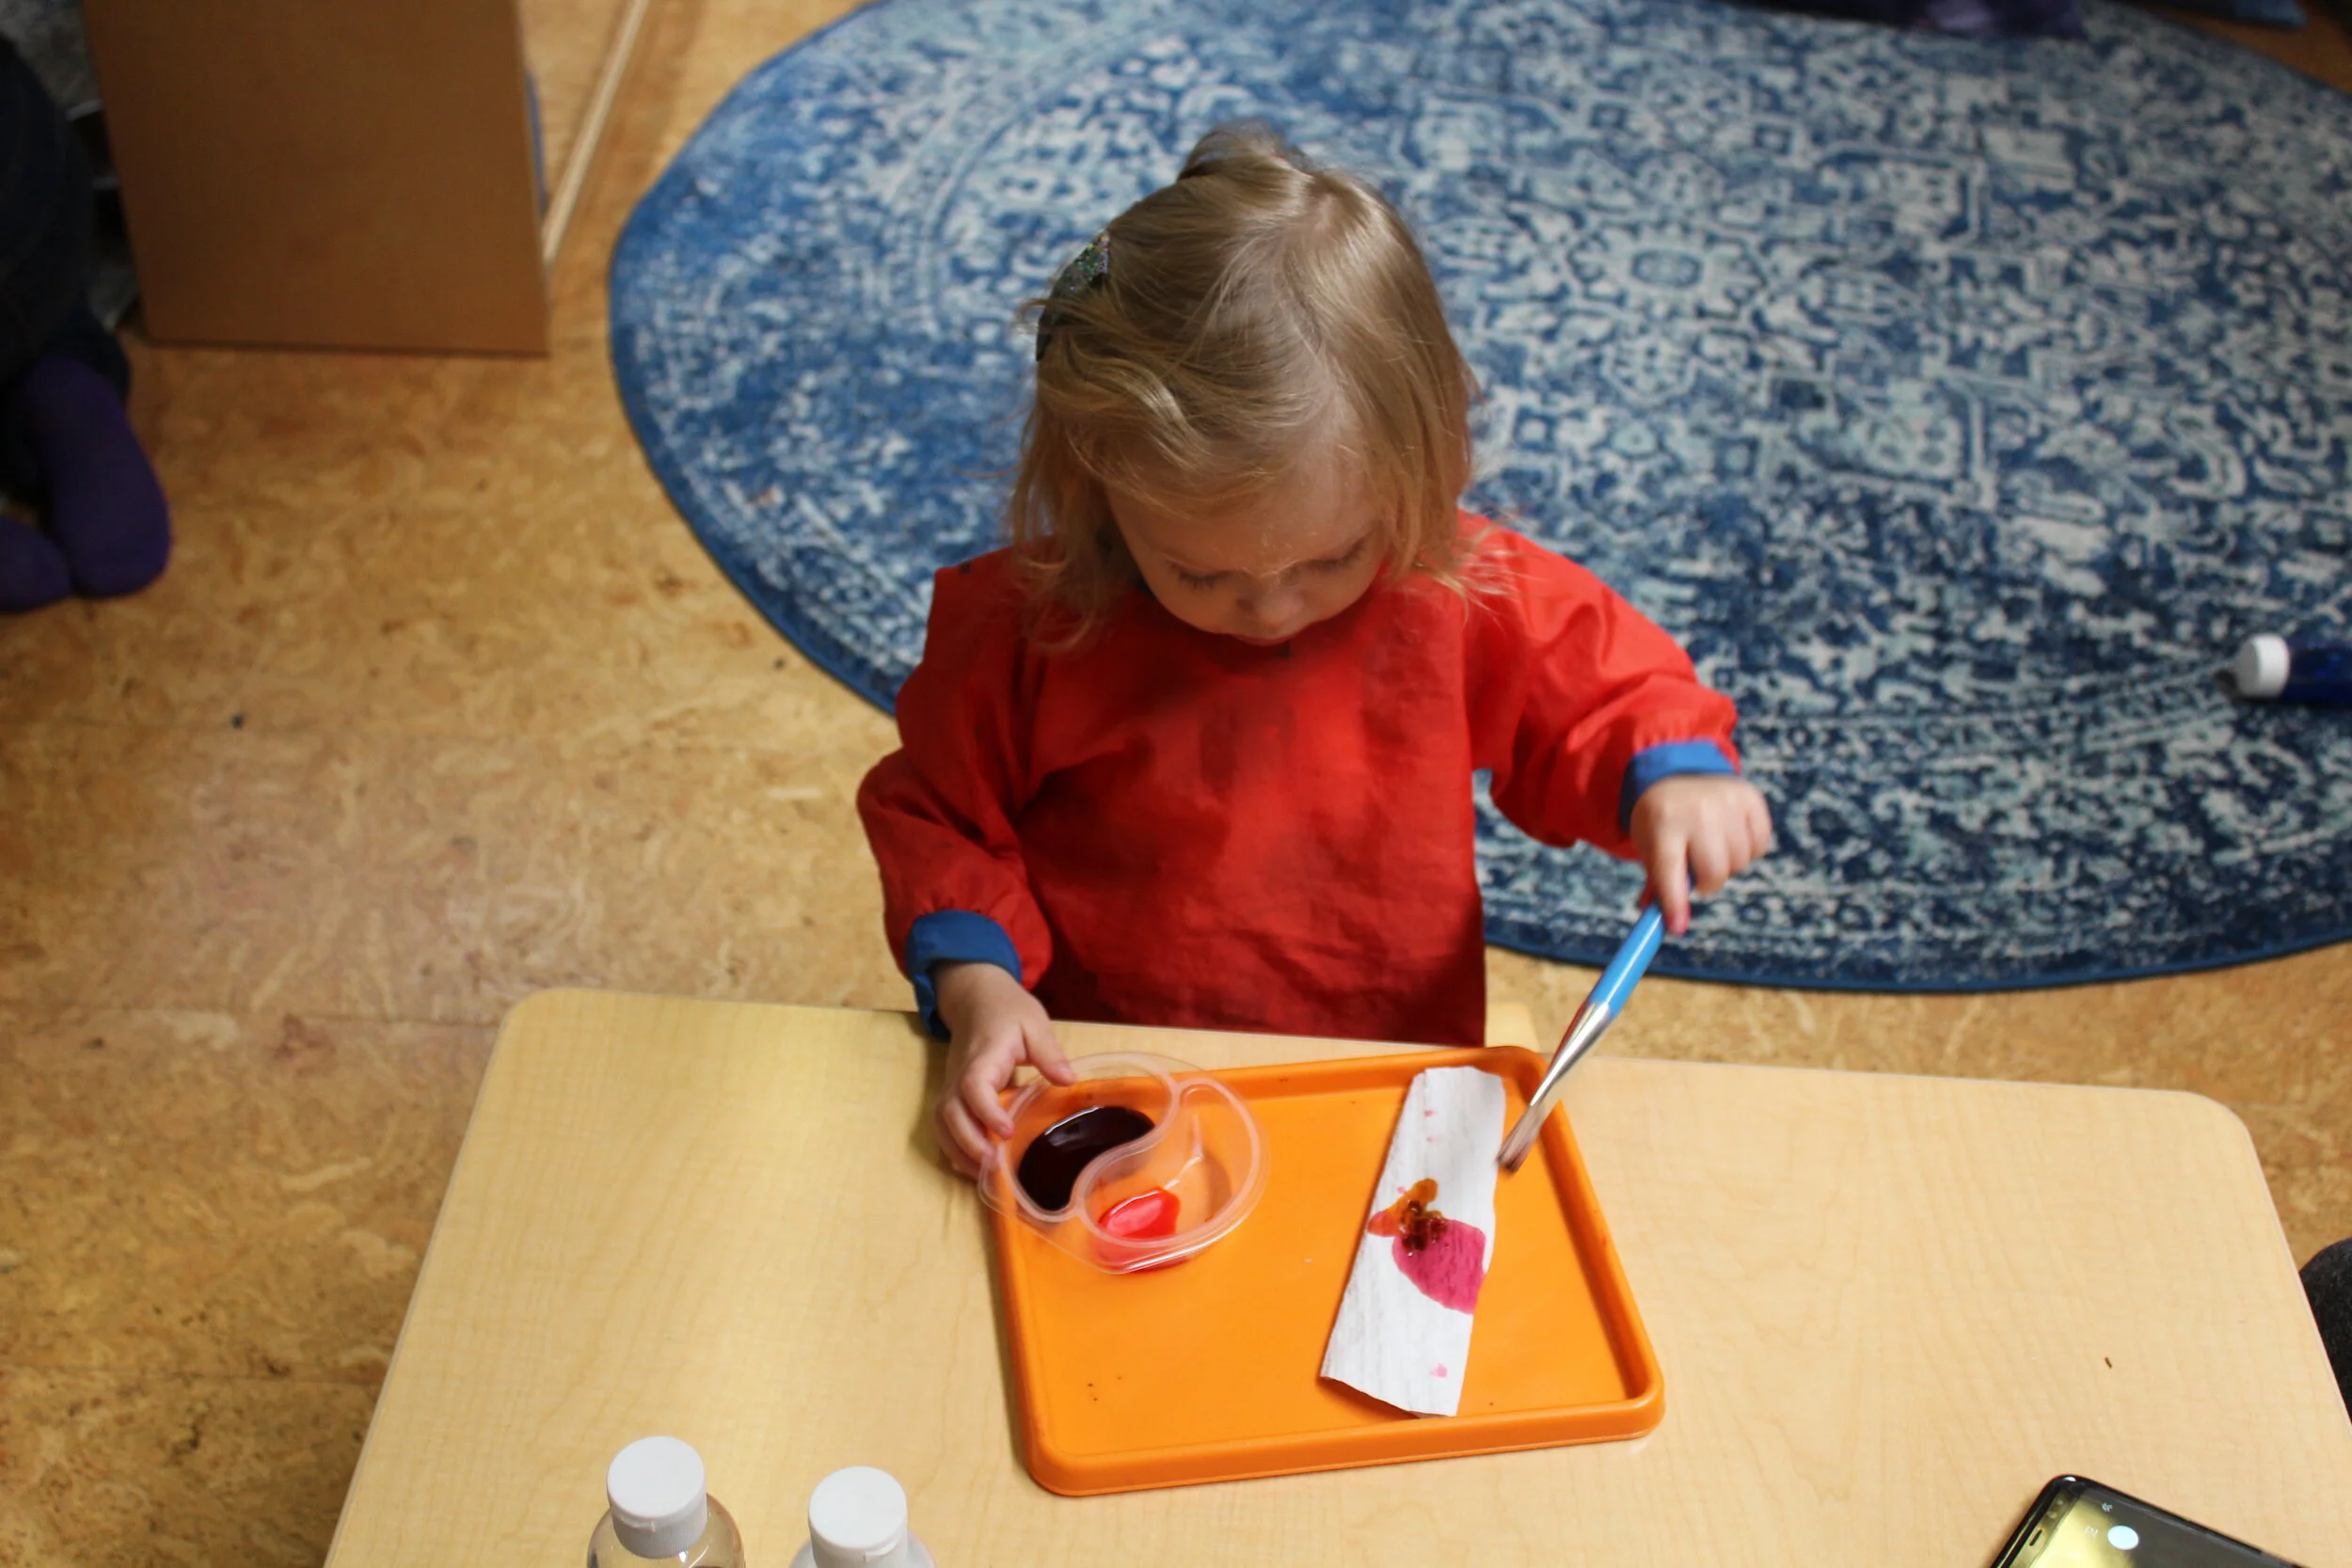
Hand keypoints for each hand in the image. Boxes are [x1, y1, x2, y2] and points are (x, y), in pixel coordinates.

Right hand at [929, 962, 1073, 1177]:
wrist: (976, 996)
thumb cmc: (1007, 1009)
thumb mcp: (1034, 1022)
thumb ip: (1049, 1052)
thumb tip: (1067, 1082)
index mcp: (983, 1055)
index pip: (973, 1086)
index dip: (986, 1112)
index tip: (1007, 1132)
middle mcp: (960, 1072)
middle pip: (950, 1111)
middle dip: (969, 1142)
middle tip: (995, 1165)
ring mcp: (952, 1082)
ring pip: (942, 1121)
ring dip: (959, 1150)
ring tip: (985, 1174)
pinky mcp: (953, 1091)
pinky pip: (944, 1122)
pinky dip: (954, 1146)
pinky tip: (974, 1164)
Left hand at [1629, 775, 1773, 935]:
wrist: (1677, 773)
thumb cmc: (1661, 822)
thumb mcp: (1650, 846)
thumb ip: (1659, 885)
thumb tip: (1671, 925)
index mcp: (1663, 823)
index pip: (1669, 871)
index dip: (1675, 902)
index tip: (1677, 927)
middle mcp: (1697, 810)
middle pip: (1713, 872)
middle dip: (1706, 883)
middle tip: (1697, 872)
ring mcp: (1727, 801)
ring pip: (1740, 862)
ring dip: (1727, 864)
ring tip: (1711, 845)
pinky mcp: (1751, 797)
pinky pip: (1760, 845)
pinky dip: (1748, 849)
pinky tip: (1730, 834)